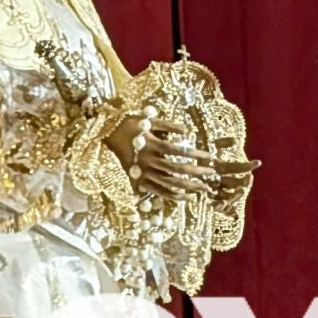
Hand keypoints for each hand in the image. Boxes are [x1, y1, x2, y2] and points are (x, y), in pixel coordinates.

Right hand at [107, 111, 221, 195]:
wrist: (105, 136)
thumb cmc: (128, 124)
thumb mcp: (147, 120)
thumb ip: (168, 125)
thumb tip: (187, 131)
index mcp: (150, 144)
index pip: (177, 150)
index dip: (194, 154)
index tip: (209, 156)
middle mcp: (147, 161)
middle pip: (176, 168)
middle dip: (196, 172)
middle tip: (212, 173)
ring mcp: (143, 173)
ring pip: (169, 183)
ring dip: (188, 187)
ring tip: (203, 189)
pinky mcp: (138, 181)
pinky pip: (158, 192)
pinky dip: (173, 196)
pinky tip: (186, 197)